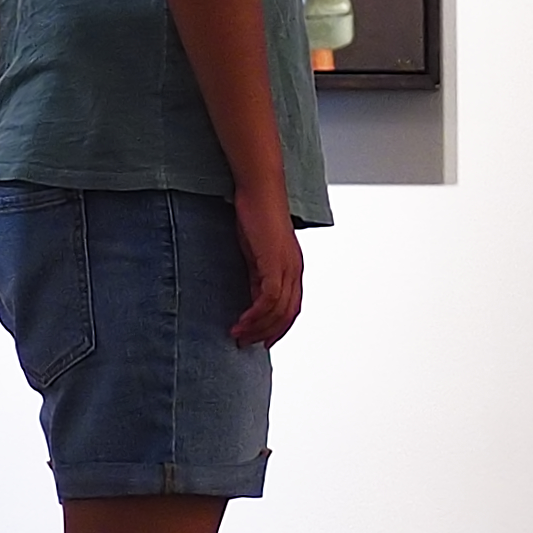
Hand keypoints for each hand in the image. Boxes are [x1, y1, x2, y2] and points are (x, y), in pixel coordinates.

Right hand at [230, 186, 304, 347]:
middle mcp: (294, 270)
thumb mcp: (257, 251)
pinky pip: (269, 298)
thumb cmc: (257, 212)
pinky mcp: (274, 263)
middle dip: (268, 333)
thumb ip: (258, 274)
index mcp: (292, 267)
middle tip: (248, 344)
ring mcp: (287, 267)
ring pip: (278, 310)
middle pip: (288, 314)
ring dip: (257, 327)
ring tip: (238, 335)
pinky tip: (242, 320)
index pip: (291, 308)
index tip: (262, 340)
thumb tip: (253, 296)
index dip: (279, 327)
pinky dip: (256, 314)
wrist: (259, 188)